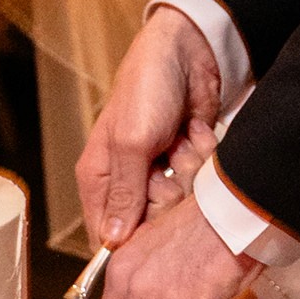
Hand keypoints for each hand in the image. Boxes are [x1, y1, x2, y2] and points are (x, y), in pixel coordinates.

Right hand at [77, 8, 221, 248]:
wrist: (189, 52)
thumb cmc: (148, 87)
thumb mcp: (132, 141)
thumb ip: (123, 193)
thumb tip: (112, 242)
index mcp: (98, 178)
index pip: (105, 237)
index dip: (129, 245)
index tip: (152, 238)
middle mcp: (125, 181)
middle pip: (147, 228)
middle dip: (165, 203)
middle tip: (167, 170)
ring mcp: (157, 173)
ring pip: (176, 209)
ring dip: (186, 179)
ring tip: (181, 147)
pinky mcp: (183, 164)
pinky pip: (196, 186)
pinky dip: (201, 164)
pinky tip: (195, 138)